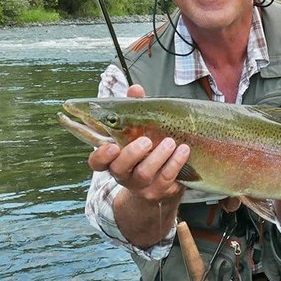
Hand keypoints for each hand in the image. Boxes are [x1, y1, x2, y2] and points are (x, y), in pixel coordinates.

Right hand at [87, 84, 188, 204]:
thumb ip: (134, 110)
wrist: (161, 186)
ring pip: (145, 173)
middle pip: (120, 168)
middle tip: (146, 141)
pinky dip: (176, 163)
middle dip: (132, 154)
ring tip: (170, 142)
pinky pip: (167, 178)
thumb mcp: (138, 130)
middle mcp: (123, 175)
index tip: (111, 147)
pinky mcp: (159, 191)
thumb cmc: (146, 151)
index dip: (101, 156)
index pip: (97, 162)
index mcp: (113, 160)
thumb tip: (136, 89)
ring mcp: (141, 185)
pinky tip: (183, 150)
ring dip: (159, 156)